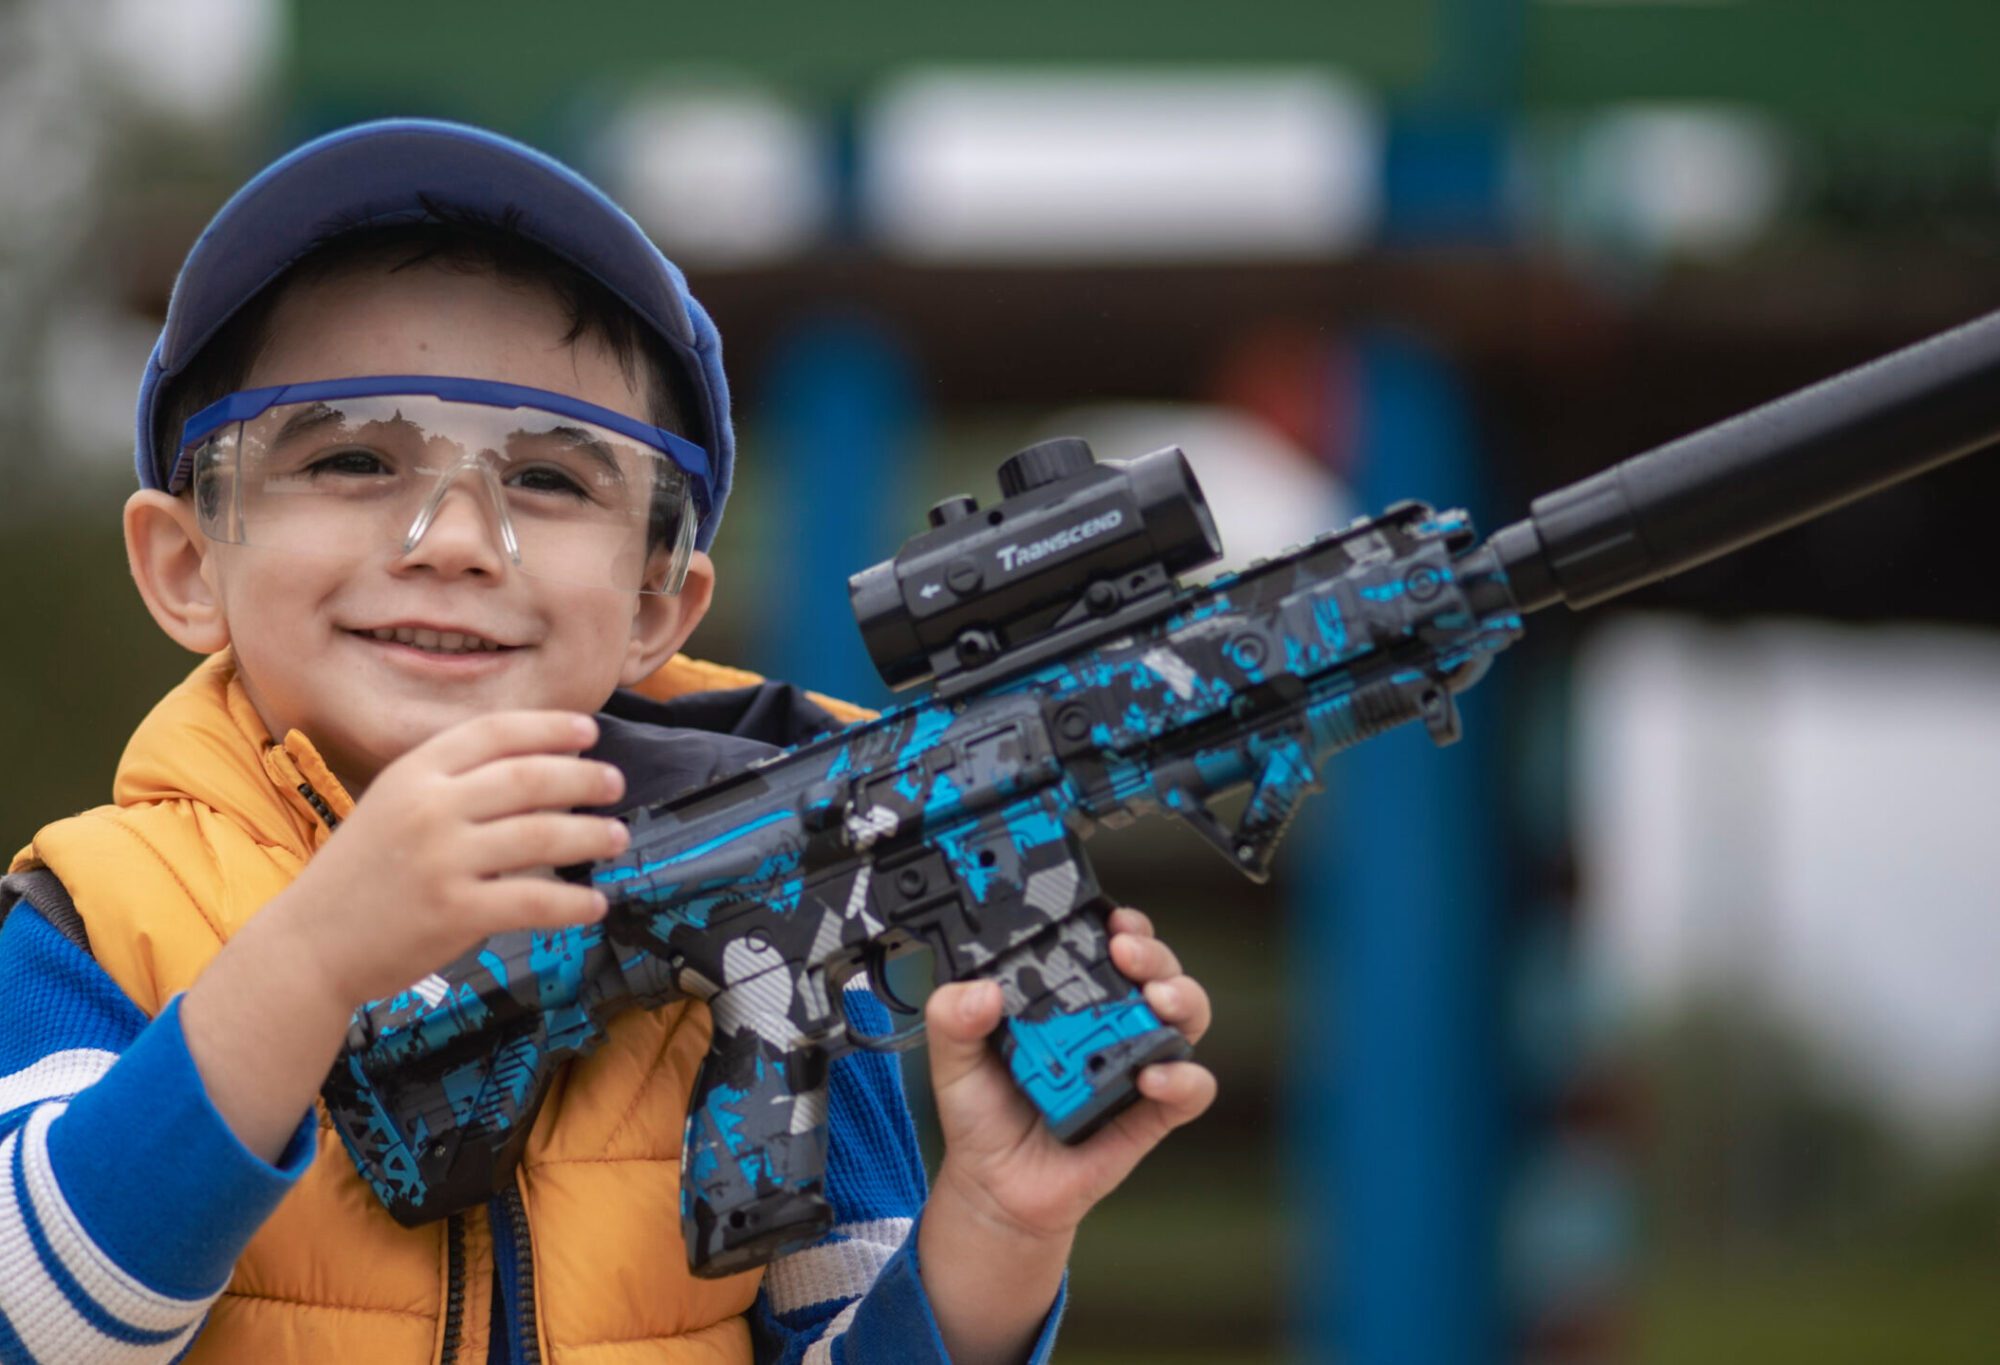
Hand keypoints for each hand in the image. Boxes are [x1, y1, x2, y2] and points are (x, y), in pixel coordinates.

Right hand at [185, 710, 628, 1160]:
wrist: (310, 944)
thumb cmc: (360, 875)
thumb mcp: (392, 806)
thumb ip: (450, 784)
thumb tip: (536, 767)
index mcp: (413, 773)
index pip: (494, 732)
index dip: (549, 727)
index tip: (588, 732)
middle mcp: (429, 808)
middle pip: (529, 778)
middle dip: (582, 778)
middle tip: (614, 783)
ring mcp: (442, 859)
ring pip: (542, 835)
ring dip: (590, 835)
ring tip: (616, 836)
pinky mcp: (455, 912)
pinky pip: (534, 901)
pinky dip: (573, 902)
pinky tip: (595, 903)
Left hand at [925, 906, 1216, 1241]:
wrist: (995, 1188)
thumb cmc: (983, 1116)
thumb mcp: (952, 1059)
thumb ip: (951, 1018)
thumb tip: (979, 991)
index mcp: (1069, 1001)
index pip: (1108, 946)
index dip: (1121, 925)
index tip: (1110, 920)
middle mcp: (1109, 1025)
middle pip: (1157, 970)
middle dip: (1153, 951)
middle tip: (1128, 952)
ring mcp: (1134, 1065)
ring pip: (1186, 1016)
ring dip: (1182, 997)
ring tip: (1157, 1000)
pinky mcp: (1150, 1112)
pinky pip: (1190, 1089)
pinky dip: (1183, 1078)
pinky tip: (1152, 1077)